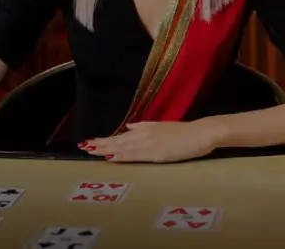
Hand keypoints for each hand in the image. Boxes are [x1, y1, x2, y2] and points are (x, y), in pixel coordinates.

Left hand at [79, 120, 226, 162]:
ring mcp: (149, 143)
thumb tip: (129, 127)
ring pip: (123, 147)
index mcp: (144, 129)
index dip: (105, 140)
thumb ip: (144, 127)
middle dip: (100, 144)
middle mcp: (143, 134)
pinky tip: (111, 158)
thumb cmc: (184, 132)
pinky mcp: (156, 153)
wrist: (201, 133)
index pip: (121, 137)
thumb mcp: (161, 127)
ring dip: (106, 149)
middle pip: (118, 141)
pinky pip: (135, 155)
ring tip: (90, 150)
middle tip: (84, 146)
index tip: (91, 142)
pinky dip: (122, 156)